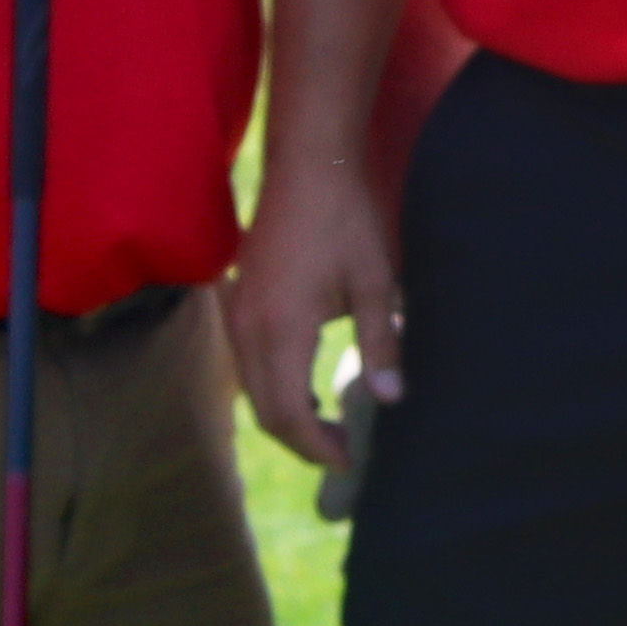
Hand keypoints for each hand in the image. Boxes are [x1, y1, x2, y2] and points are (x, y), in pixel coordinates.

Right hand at [225, 156, 398, 473]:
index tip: (350, 459)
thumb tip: (389, 399)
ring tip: (327, 425)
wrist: (307, 166)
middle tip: (343, 451)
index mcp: (282, 329)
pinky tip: (301, 386)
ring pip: (250, 389)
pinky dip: (270, 386)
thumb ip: (381, 345)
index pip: (289, 413)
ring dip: (284, 415)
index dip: (317, 446)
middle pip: (264, 411)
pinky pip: (245, 362)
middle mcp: (248, 328)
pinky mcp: (237, 301)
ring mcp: (236, 313)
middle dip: (301, 441)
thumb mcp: (374, 284)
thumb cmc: (344, 221)